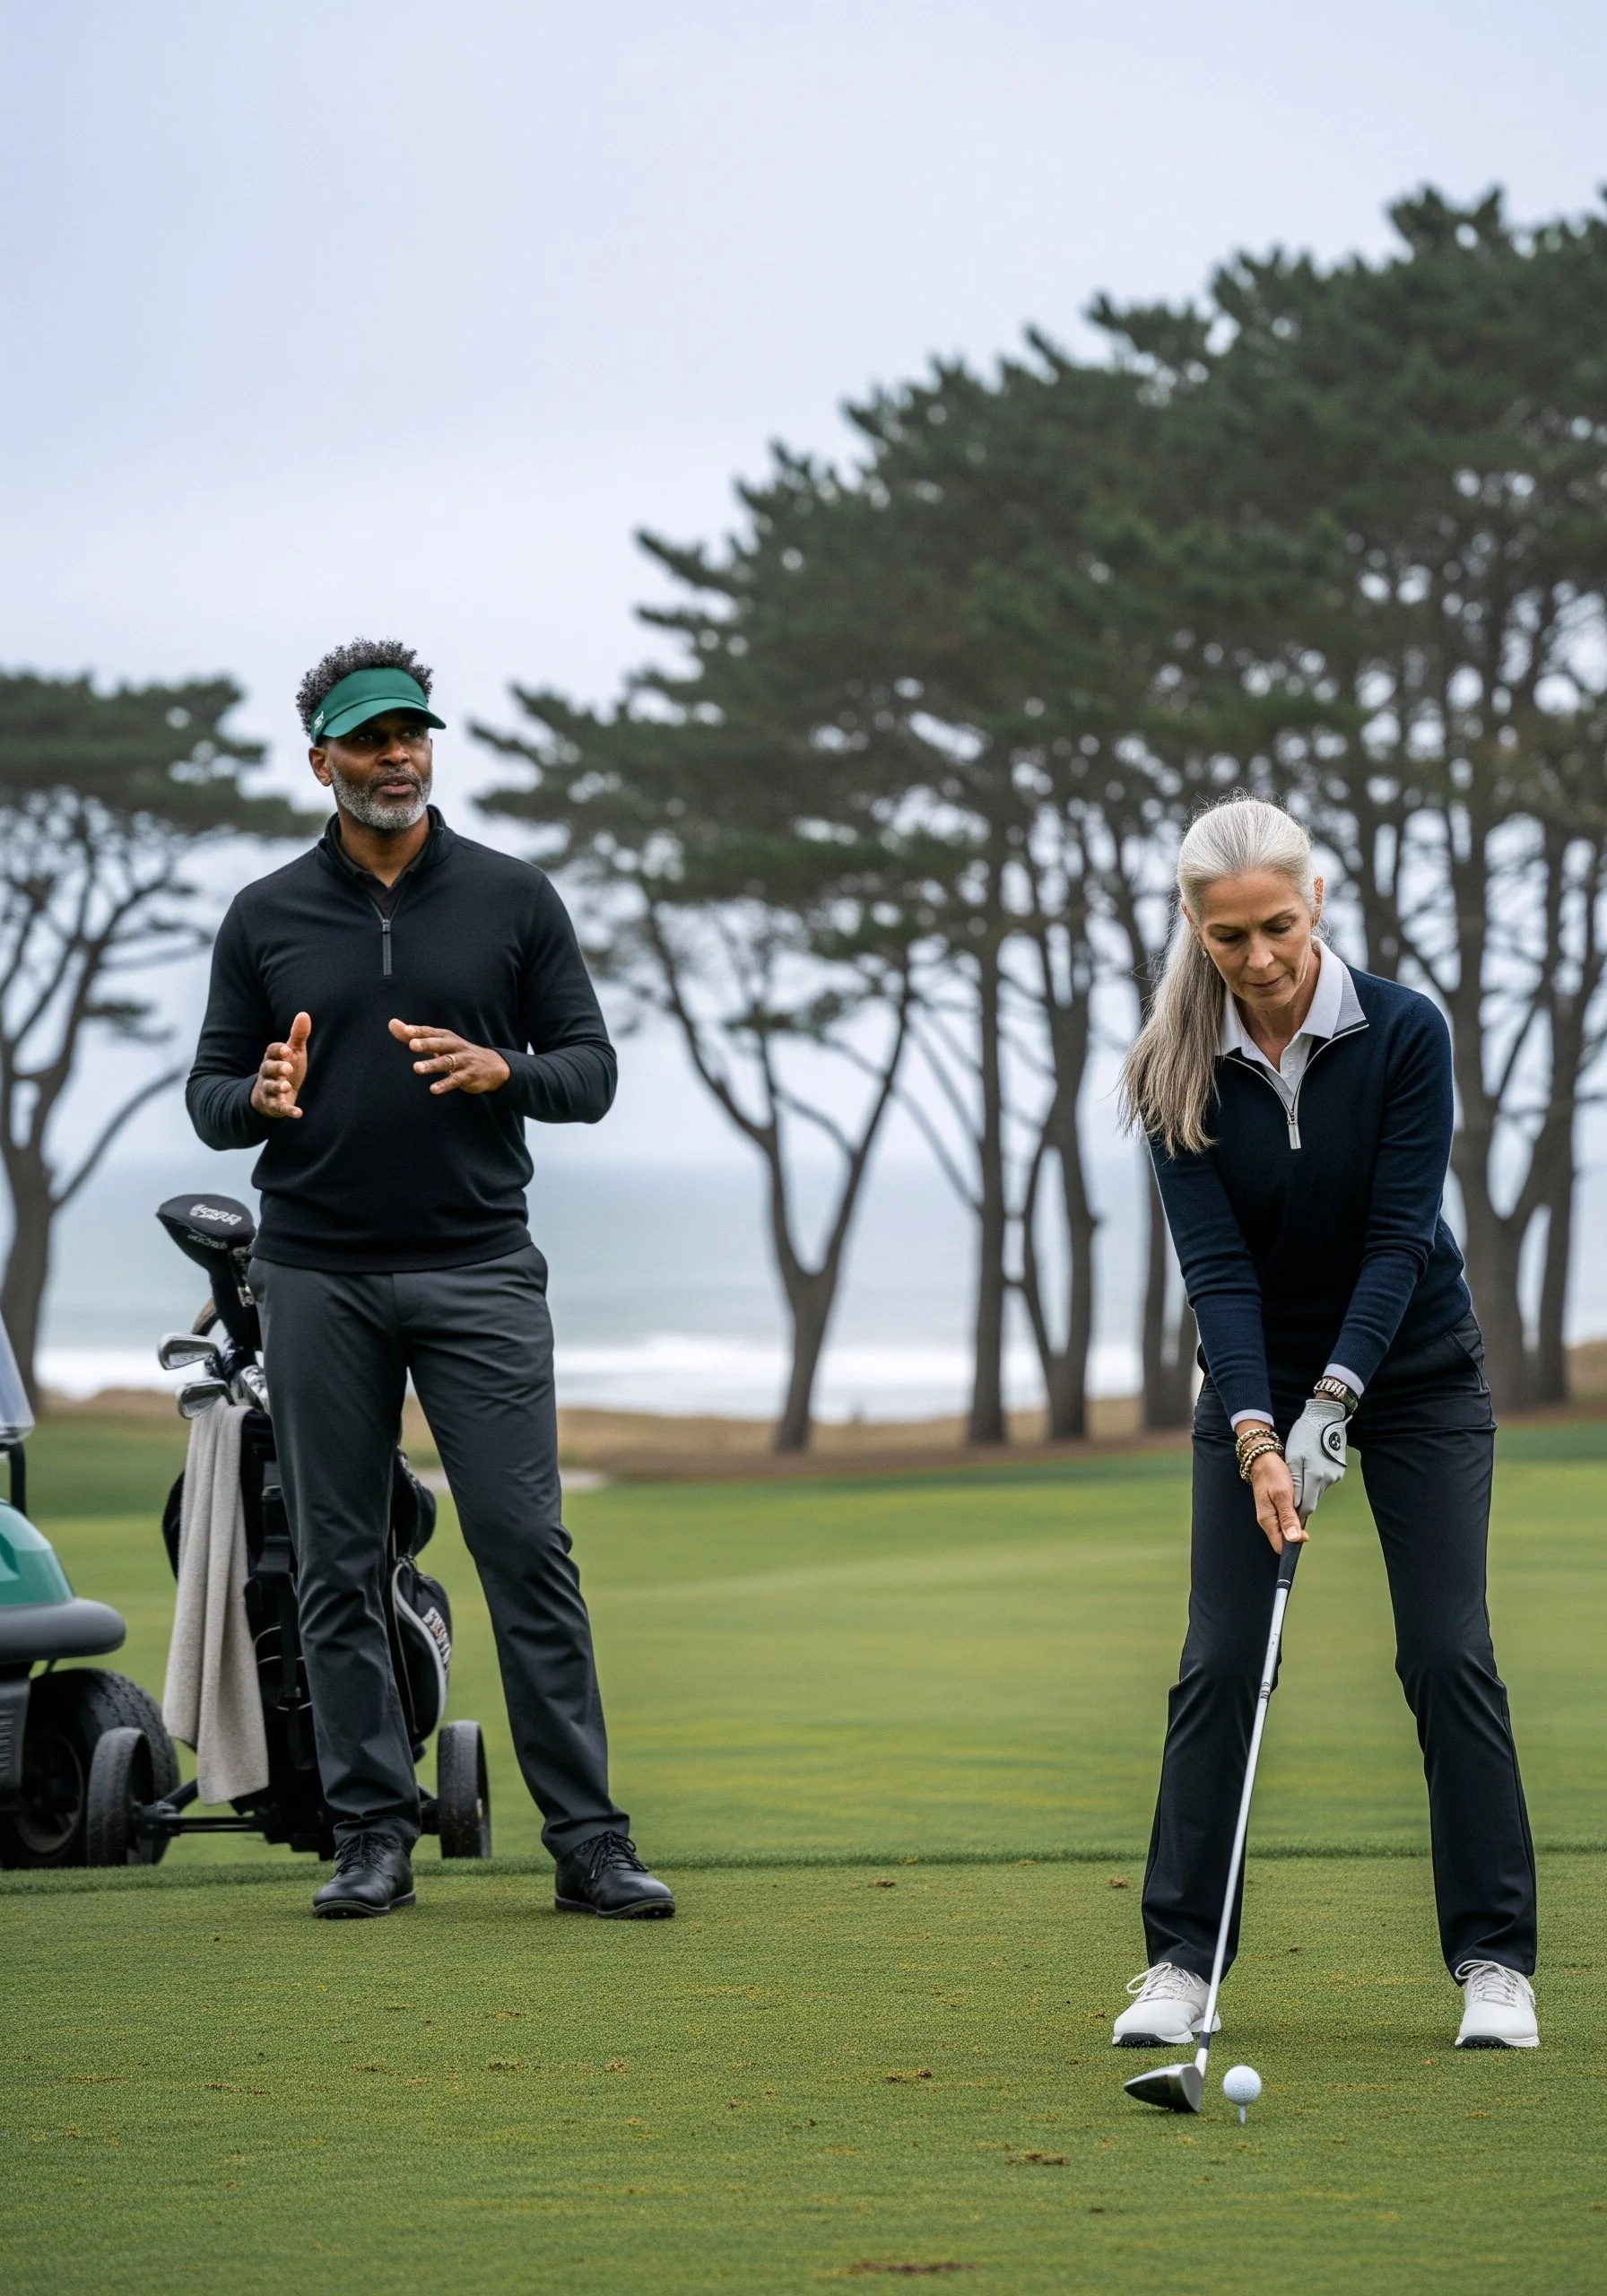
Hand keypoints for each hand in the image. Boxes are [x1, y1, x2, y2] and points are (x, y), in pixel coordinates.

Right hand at [251, 1011, 310, 1118]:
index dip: (277, 1050)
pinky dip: (288, 1110)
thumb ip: (298, 1036)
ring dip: (277, 1087)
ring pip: (270, 1088)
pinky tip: (298, 1113)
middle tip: (288, 1068)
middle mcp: (268, 1074)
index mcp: (272, 1058)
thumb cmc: (286, 1070)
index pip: (270, 1051)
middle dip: (277, 1068)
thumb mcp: (293, 1053)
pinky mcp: (274, 1105)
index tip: (287, 1050)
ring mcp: (269, 1090)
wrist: (275, 1095)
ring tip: (286, 1086)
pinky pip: (279, 1107)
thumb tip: (304, 1013)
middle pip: (268, 1069)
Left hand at [388, 1018, 510, 1095]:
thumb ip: (414, 1035)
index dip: (418, 1031)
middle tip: (412, 1045)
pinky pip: (455, 1080)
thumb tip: (392, 1023)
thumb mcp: (438, 1042)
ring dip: (432, 1064)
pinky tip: (433, 1089)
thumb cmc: (458, 1052)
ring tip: (417, 1068)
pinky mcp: (468, 1076)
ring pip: (446, 1062)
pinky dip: (445, 1084)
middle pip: (439, 1044)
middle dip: (426, 1043)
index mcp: (446, 1037)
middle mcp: (454, 1046)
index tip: (405, 1030)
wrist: (491, 1066)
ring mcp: (462, 1061)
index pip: (430, 1032)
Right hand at [1247, 1442, 1306, 1553]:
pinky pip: (1288, 1518)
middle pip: (1285, 1539)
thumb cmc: (1272, 1474)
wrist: (1264, 1458)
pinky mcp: (1276, 1508)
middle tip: (1302, 1514)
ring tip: (1299, 1506)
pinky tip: (1297, 1504)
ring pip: (1288, 1528)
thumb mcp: (1282, 1495)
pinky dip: (1295, 1514)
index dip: (1293, 1544)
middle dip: (1297, 1532)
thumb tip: (1294, 1539)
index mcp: (1267, 1520)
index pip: (1280, 1546)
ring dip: (1297, 1522)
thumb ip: (1288, 1518)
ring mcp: (1272, 1515)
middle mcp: (1268, 1521)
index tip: (1305, 1534)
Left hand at [1284, 1397, 1349, 1519]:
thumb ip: (1295, 1483)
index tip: (1287, 1512)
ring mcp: (1335, 1475)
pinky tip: (1310, 1469)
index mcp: (1315, 1477)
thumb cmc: (1305, 1435)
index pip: (1306, 1507)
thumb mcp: (1293, 1457)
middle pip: (1312, 1501)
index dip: (1296, 1512)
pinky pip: (1324, 1482)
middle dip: (1301, 1502)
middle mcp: (1328, 1480)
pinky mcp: (1339, 1470)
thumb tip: (1294, 1506)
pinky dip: (1316, 1480)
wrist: (1326, 1417)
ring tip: (1298, 1478)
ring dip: (1308, 1490)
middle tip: (1288, 1497)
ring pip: (1318, 1491)